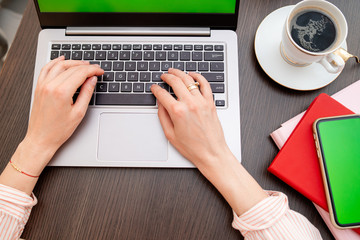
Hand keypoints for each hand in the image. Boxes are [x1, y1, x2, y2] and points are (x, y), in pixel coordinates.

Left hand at [23, 56, 103, 171]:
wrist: (41, 139)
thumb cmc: (58, 130)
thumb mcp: (79, 113)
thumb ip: (86, 93)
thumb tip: (92, 80)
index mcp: (61, 92)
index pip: (80, 73)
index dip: (93, 70)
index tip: (100, 71)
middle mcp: (51, 86)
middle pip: (71, 68)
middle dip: (85, 66)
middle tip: (95, 69)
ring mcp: (43, 85)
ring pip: (59, 65)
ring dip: (72, 62)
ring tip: (83, 64)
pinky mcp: (39, 87)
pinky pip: (46, 69)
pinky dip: (54, 62)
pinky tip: (61, 60)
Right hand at [151, 68, 230, 170]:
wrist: (212, 153)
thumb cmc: (192, 148)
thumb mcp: (170, 134)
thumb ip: (163, 117)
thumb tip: (160, 104)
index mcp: (177, 112)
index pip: (162, 94)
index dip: (156, 89)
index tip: (154, 88)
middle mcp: (190, 104)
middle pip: (176, 82)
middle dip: (167, 76)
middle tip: (163, 76)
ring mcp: (202, 102)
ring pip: (189, 80)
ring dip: (180, 73)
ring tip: (174, 72)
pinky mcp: (210, 103)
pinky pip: (205, 84)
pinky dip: (198, 77)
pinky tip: (192, 75)